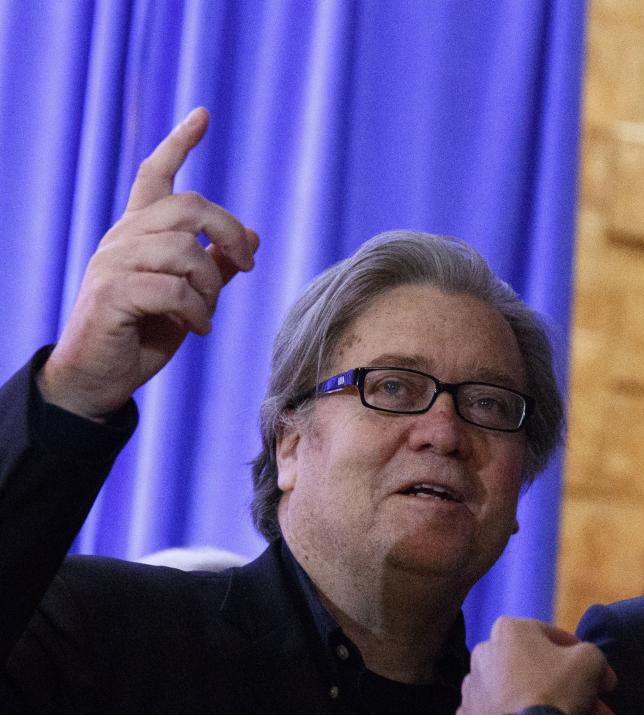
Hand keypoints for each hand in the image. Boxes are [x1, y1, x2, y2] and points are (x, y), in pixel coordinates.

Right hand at [38, 107, 258, 420]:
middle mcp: (122, 239)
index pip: (154, 176)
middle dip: (229, 233)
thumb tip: (252, 236)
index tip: (202, 115)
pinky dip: (196, 312)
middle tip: (248, 266)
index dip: (179, 144)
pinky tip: (197, 329)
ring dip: (209, 287)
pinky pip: (173, 290)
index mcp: (138, 233)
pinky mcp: (111, 294)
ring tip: (206, 314)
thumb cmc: (145, 334)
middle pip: (188, 207)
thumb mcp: (191, 297)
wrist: (99, 377)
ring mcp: (112, 264)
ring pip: (184, 251)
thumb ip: (216, 266)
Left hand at [457, 617, 618, 714]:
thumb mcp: (590, 660)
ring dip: (555, 714)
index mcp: (508, 630)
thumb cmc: (557, 690)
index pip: (557, 639)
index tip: (603, 682)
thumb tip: (592, 669)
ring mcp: (472, 693)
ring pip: (524, 699)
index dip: (585, 661)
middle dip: (575, 695)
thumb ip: (591, 654)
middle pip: (541, 674)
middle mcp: (483, 655)